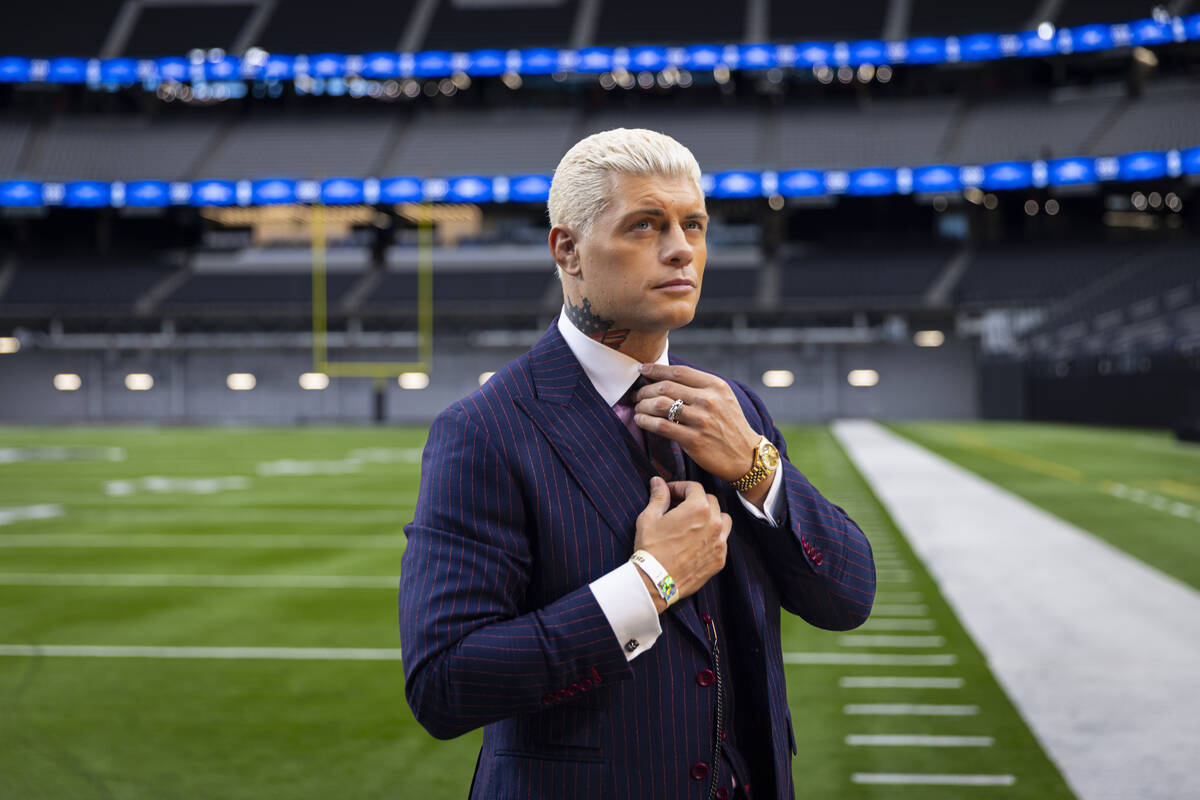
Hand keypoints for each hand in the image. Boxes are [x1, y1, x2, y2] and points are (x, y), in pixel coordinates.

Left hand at [633, 363, 760, 483]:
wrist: (745, 455)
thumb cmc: (729, 424)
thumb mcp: (722, 398)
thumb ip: (699, 386)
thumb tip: (666, 376)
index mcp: (715, 386)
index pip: (678, 371)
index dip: (656, 369)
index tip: (642, 369)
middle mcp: (708, 400)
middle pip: (666, 387)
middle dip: (645, 389)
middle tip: (637, 395)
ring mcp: (701, 420)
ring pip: (660, 405)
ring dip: (643, 405)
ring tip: (638, 407)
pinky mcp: (694, 440)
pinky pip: (661, 426)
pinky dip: (645, 421)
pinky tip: (640, 420)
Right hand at [633, 477, 731, 613]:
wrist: (656, 581)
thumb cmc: (651, 548)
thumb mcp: (649, 518)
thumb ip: (658, 497)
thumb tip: (658, 482)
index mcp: (698, 508)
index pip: (694, 488)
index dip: (680, 487)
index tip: (670, 492)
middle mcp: (714, 523)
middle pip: (711, 501)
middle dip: (695, 500)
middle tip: (680, 507)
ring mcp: (720, 543)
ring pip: (723, 520)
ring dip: (711, 517)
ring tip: (695, 523)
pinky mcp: (720, 560)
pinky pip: (722, 541)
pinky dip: (713, 537)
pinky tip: (697, 542)